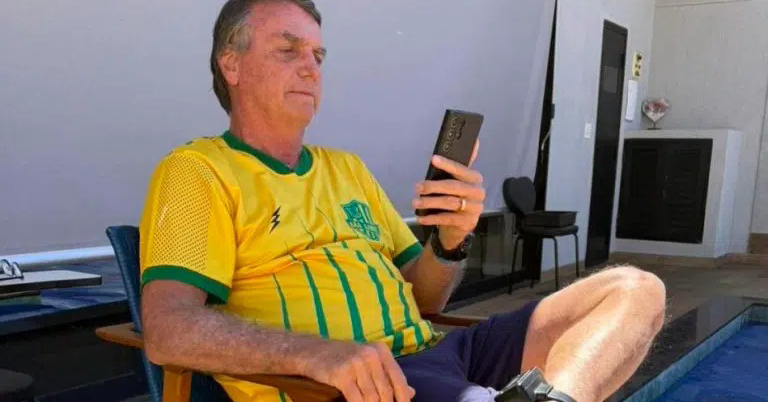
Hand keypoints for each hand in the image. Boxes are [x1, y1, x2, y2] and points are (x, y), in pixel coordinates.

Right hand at [300, 339, 414, 401]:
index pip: (398, 379)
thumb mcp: (368, 361)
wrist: (313, 352)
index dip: (402, 398)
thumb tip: (411, 392)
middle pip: (385, 391)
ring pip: (372, 397)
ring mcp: (356, 363)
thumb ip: (389, 375)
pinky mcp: (341, 374)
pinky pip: (356, 399)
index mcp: (380, 350)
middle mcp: (370, 355)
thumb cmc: (343, 357)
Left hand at [413, 141, 484, 248]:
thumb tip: (474, 142)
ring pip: (450, 202)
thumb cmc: (455, 199)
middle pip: (454, 187)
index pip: (461, 169)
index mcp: (475, 179)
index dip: (447, 164)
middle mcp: (478, 192)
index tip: (433, 159)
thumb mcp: (457, 182)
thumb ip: (459, 165)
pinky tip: (421, 217)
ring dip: (430, 202)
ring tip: (415, 202)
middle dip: (433, 186)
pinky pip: (448, 218)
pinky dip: (432, 218)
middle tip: (417, 187)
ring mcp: (475, 208)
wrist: (459, 227)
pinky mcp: (468, 222)